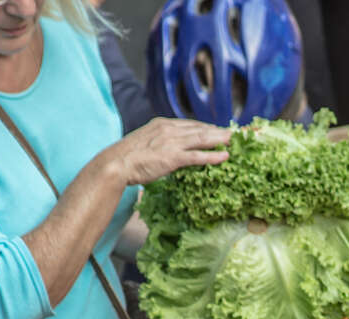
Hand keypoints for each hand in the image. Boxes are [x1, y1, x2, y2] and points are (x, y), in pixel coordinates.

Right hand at [109, 118, 231, 185]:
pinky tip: (224, 157)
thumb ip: (159, 144)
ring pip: (202, 139)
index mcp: (161, 124)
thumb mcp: (145, 144)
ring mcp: (172, 142)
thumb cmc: (126, 158)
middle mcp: (169, 129)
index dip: (205, 127)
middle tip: (232, 133)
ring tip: (233, 141)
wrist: (116, 164)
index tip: (217, 130)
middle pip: (199, 129)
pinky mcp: (173, 157)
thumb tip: (167, 152)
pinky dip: (213, 156)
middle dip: (217, 131)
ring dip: (220, 140)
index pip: (189, 124)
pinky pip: (198, 156)